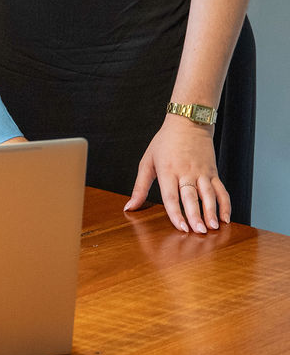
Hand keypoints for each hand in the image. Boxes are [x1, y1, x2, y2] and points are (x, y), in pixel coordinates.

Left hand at [124, 114, 230, 234]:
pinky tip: (226, 219)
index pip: (171, 196)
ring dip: (212, 212)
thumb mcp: (147, 161)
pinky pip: (221, 190)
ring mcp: (202, 172)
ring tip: (214, 227)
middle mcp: (186, 172)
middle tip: (199, 232)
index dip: (176, 213)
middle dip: (196, 216)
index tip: (181, 228)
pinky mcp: (213, 172)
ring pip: (209, 194)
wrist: (188, 121)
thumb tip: (129, 208)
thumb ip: (139, 187)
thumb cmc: (165, 142)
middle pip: (191, 197)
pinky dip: (225, 205)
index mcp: (167, 170)